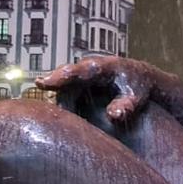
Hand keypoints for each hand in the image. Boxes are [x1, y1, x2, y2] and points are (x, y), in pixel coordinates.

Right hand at [36, 57, 155, 122]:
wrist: (141, 77)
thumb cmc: (138, 87)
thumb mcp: (137, 98)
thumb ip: (127, 106)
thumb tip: (113, 115)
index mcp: (103, 66)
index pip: (78, 70)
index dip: (59, 76)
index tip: (41, 82)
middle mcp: (89, 65)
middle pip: (65, 77)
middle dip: (54, 91)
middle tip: (51, 112)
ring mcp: (83, 71)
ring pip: (64, 85)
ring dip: (60, 100)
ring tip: (60, 117)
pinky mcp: (80, 79)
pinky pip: (66, 89)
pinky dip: (64, 101)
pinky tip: (64, 115)